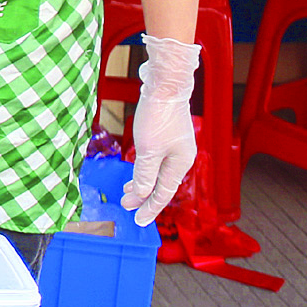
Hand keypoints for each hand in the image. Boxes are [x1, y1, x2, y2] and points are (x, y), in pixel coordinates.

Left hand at [122, 33, 202, 224]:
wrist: (165, 86)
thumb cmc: (159, 117)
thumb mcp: (149, 150)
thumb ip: (146, 174)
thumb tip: (143, 194)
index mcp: (180, 164)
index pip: (163, 194)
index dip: (150, 209)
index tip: (138, 221)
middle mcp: (180, 157)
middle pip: (161, 184)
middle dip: (143, 197)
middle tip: (125, 205)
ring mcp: (174, 146)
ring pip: (157, 172)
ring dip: (142, 182)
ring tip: (127, 191)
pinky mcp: (166, 135)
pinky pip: (155, 159)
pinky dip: (144, 168)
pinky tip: (136, 170)